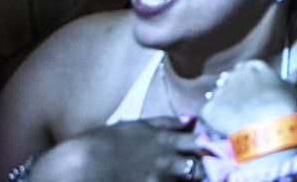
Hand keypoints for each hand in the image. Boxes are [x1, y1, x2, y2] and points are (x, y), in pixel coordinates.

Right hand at [28, 116, 198, 181]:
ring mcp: (157, 180)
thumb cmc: (103, 142)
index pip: (201, 142)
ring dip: (195, 178)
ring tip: (198, 176)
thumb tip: (192, 120)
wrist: (76, 167)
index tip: (221, 148)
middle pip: (201, 166)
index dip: (213, 146)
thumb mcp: (135, 126)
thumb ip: (166, 123)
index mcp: (164, 140)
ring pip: (188, 180)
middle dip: (209, 168)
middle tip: (215, 167)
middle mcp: (165, 161)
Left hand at [198, 58, 296, 138]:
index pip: (247, 70)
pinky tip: (225, 130)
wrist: (268, 128)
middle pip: (230, 81)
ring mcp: (219, 91)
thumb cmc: (284, 106)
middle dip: (234, 93)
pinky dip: (214, 122)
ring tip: (235, 121)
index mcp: (254, 66)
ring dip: (224, 106)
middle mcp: (234, 74)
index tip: (255, 95)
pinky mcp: (208, 110)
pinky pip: (207, 115)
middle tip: (245, 109)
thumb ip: (295, 76)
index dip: (250, 83)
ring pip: (218, 97)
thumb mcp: (293, 89)